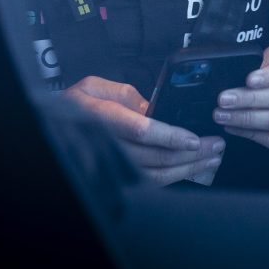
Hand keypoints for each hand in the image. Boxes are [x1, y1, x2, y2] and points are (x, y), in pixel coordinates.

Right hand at [63, 75, 224, 184]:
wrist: (53, 125)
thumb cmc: (77, 103)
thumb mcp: (97, 86)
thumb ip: (128, 96)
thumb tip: (157, 111)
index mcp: (101, 116)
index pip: (140, 130)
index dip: (169, 137)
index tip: (193, 139)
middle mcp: (106, 144)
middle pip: (153, 157)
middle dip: (189, 154)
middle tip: (215, 146)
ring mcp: (111, 164)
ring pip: (154, 175)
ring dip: (187, 169)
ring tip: (212, 158)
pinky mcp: (117, 175)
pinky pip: (148, 182)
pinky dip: (174, 178)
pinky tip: (193, 170)